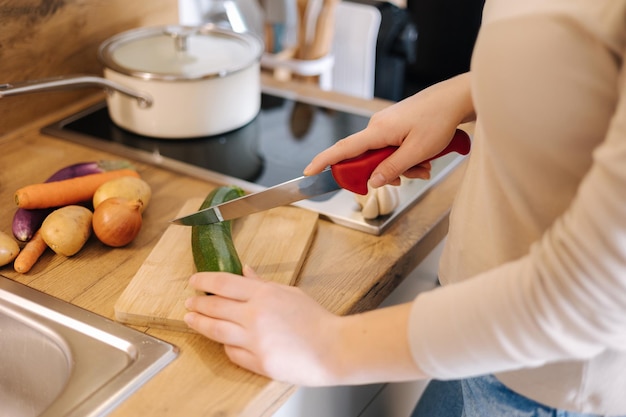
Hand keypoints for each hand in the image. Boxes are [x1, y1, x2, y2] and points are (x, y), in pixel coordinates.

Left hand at [184, 265, 340, 384]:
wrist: (333, 349)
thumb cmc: (316, 320)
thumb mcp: (290, 293)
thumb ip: (263, 283)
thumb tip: (245, 271)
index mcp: (264, 295)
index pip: (224, 283)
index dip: (204, 281)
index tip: (194, 281)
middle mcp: (255, 316)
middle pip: (214, 306)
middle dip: (197, 304)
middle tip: (189, 302)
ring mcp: (255, 341)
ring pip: (215, 330)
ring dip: (200, 323)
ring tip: (191, 320)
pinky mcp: (258, 362)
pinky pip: (232, 353)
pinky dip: (224, 345)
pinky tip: (220, 341)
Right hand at [304, 73, 474, 187]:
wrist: (456, 99)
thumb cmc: (439, 120)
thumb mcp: (417, 152)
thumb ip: (392, 169)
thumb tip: (371, 182)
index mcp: (378, 130)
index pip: (343, 149)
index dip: (324, 161)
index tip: (309, 171)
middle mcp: (377, 126)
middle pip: (366, 159)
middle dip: (386, 173)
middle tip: (410, 177)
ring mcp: (386, 125)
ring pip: (383, 156)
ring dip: (401, 167)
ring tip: (424, 166)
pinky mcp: (396, 125)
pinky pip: (392, 148)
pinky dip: (405, 157)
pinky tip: (424, 159)